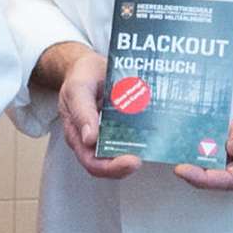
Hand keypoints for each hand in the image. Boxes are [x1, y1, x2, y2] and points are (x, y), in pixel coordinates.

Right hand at [43, 41, 139, 179]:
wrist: (89, 65)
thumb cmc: (81, 76)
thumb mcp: (78, 88)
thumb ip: (81, 111)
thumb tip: (89, 139)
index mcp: (77, 134)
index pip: (92, 161)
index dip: (111, 168)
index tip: (132, 161)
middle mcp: (92, 139)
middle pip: (108, 164)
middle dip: (126, 165)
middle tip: (142, 158)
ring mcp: (108, 133)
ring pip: (122, 154)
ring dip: (136, 153)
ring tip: (151, 146)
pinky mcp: (122, 125)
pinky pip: (132, 137)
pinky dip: (143, 139)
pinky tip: (154, 134)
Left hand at [176, 65, 232, 190]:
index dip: (207, 178)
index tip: (183, 170)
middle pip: (223, 174)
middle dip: (197, 170)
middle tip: (171, 158)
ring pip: (220, 159)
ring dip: (198, 156)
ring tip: (173, 147)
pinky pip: (222, 141)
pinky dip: (205, 139)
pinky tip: (188, 133)